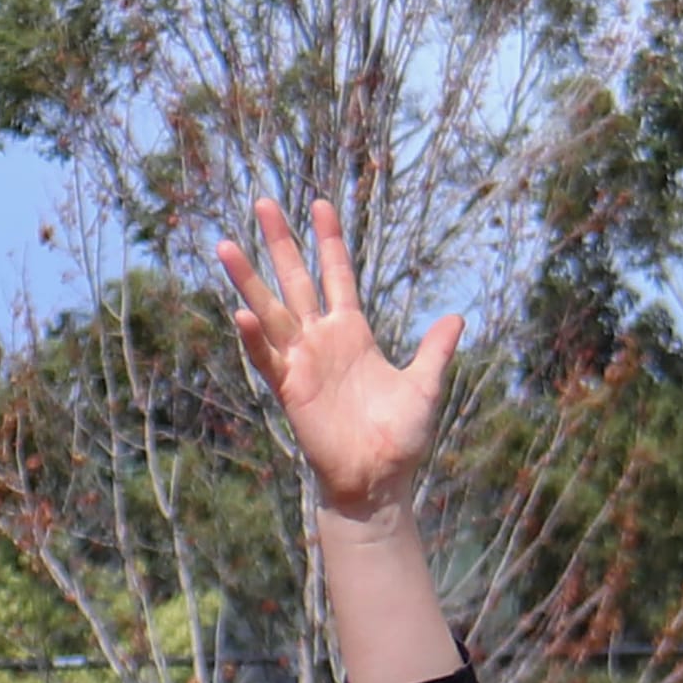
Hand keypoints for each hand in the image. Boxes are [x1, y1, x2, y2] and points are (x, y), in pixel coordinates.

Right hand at [217, 197, 462, 521]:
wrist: (380, 480)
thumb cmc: (400, 438)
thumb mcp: (425, 386)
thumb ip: (435, 351)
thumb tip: (456, 318)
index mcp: (353, 333)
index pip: (337, 276)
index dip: (329, 242)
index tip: (320, 205)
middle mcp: (322, 341)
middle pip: (296, 280)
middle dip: (280, 243)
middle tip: (263, 202)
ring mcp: (302, 362)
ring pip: (271, 311)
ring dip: (248, 281)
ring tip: (226, 246)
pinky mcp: (290, 390)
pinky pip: (268, 359)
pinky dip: (255, 339)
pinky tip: (241, 314)